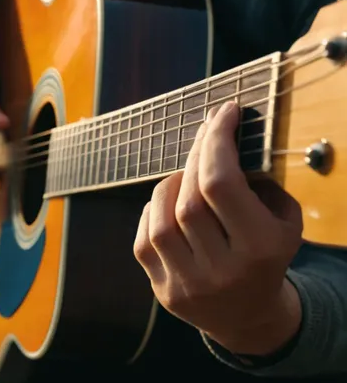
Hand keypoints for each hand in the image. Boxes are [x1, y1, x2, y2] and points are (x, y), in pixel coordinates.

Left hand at [134, 101, 302, 355]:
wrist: (248, 316)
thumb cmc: (267, 257)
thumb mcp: (284, 221)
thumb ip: (260, 183)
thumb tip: (223, 141)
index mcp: (259, 250)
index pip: (222, 183)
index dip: (216, 141)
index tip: (223, 112)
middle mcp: (221, 271)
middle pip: (190, 198)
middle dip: (196, 153)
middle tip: (205, 131)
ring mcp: (187, 284)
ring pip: (161, 217)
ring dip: (171, 184)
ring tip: (187, 176)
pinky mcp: (162, 291)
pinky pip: (144, 238)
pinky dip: (154, 211)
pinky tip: (169, 206)